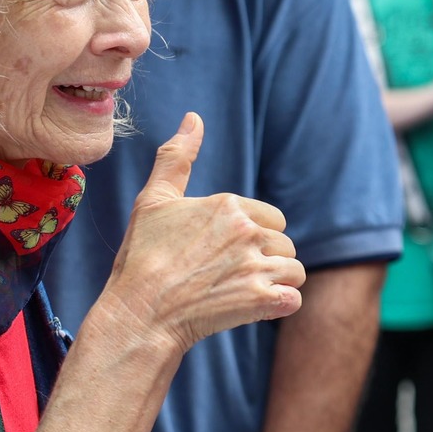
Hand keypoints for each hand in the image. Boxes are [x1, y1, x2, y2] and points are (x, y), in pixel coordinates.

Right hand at [89, 114, 304, 353]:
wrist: (138, 313)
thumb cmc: (142, 258)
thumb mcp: (153, 200)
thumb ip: (177, 157)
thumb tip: (194, 117)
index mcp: (228, 205)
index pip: (272, 218)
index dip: (252, 237)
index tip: (222, 254)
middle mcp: (247, 231)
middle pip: (285, 244)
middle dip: (266, 260)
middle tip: (229, 276)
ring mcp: (255, 266)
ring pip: (294, 270)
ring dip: (275, 283)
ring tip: (240, 292)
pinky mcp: (261, 300)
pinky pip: (293, 298)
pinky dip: (279, 306)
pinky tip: (252, 308)